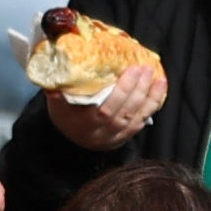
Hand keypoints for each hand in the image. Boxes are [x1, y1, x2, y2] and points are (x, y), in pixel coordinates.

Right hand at [45, 62, 165, 149]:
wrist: (74, 142)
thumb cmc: (67, 118)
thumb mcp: (57, 108)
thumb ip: (56, 95)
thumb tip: (51, 82)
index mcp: (88, 122)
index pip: (108, 108)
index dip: (123, 90)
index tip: (131, 70)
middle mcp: (106, 130)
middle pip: (126, 109)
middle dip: (138, 87)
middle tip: (145, 68)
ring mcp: (118, 134)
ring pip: (137, 114)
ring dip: (149, 94)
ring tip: (155, 76)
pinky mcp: (128, 134)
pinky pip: (143, 119)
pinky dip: (153, 104)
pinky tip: (159, 88)